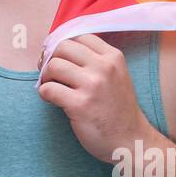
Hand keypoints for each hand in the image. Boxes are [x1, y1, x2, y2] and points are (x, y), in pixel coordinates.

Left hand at [37, 34, 152, 162]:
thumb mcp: (116, 75)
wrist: (131, 140)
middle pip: (62, 47)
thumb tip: (57, 48)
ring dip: (46, 77)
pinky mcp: (79, 105)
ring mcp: (92, 86)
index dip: (64, 45)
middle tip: (51, 73)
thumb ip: (95, 60)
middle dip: (51, 59)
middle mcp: (104, 67)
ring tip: (52, 87)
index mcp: (113, 57)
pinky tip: (53, 100)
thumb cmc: (118, 108)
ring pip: (53, 66)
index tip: (59, 58)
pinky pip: (48, 89)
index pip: (79, 36)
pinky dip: (45, 94)